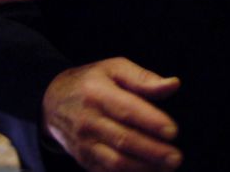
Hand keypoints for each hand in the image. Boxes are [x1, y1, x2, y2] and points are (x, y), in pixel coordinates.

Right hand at [43, 58, 182, 170]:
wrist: (53, 101)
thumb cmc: (91, 82)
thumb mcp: (114, 69)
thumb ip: (143, 78)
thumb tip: (174, 84)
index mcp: (97, 93)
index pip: (126, 110)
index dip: (150, 122)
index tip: (173, 131)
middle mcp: (88, 120)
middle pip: (123, 140)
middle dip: (152, 151)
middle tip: (176, 157)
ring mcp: (84, 143)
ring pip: (115, 162)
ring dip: (143, 168)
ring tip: (167, 168)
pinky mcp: (84, 160)